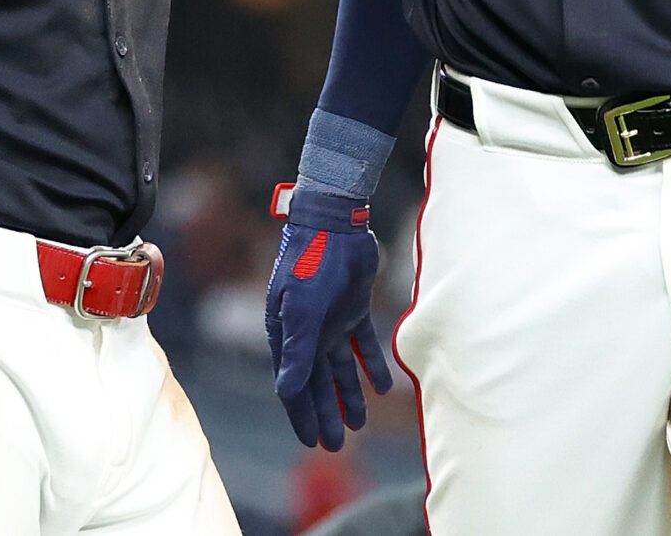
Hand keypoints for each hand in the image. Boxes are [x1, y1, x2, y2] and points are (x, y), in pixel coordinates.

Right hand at [265, 188, 391, 449]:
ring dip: (348, 396)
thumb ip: (298, 350)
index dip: (302, 416)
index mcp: (288, 334)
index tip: (311, 444)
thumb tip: (286, 390)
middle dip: (325, 414)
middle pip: (317, 383)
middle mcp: (308, 332)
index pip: (293, 385)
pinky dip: (371, 365)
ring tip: (359, 423)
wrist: (334, 223)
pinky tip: (384, 387)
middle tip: (335, 447)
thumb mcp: (301, 309)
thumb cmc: (310, 263)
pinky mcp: (354, 308)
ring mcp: (331, 321)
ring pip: (340, 369)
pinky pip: (363, 345)